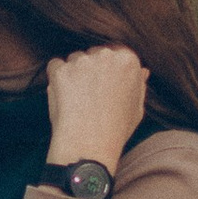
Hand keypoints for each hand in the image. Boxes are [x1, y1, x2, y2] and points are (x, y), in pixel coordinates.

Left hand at [45, 43, 148, 171]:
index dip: (106, 71)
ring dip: (73, 73)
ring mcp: (82, 61)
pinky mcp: (61, 70)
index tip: (102, 87)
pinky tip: (64, 97)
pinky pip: (55, 66)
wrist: (89, 145)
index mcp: (128, 60)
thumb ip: (138, 85)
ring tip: (77, 101)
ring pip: (74, 60)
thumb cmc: (115, 130)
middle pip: (92, 54)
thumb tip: (142, 71)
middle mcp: (106, 55)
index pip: (114, 53)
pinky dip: (56, 78)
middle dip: (89, 70)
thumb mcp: (137, 108)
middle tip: (89, 96)